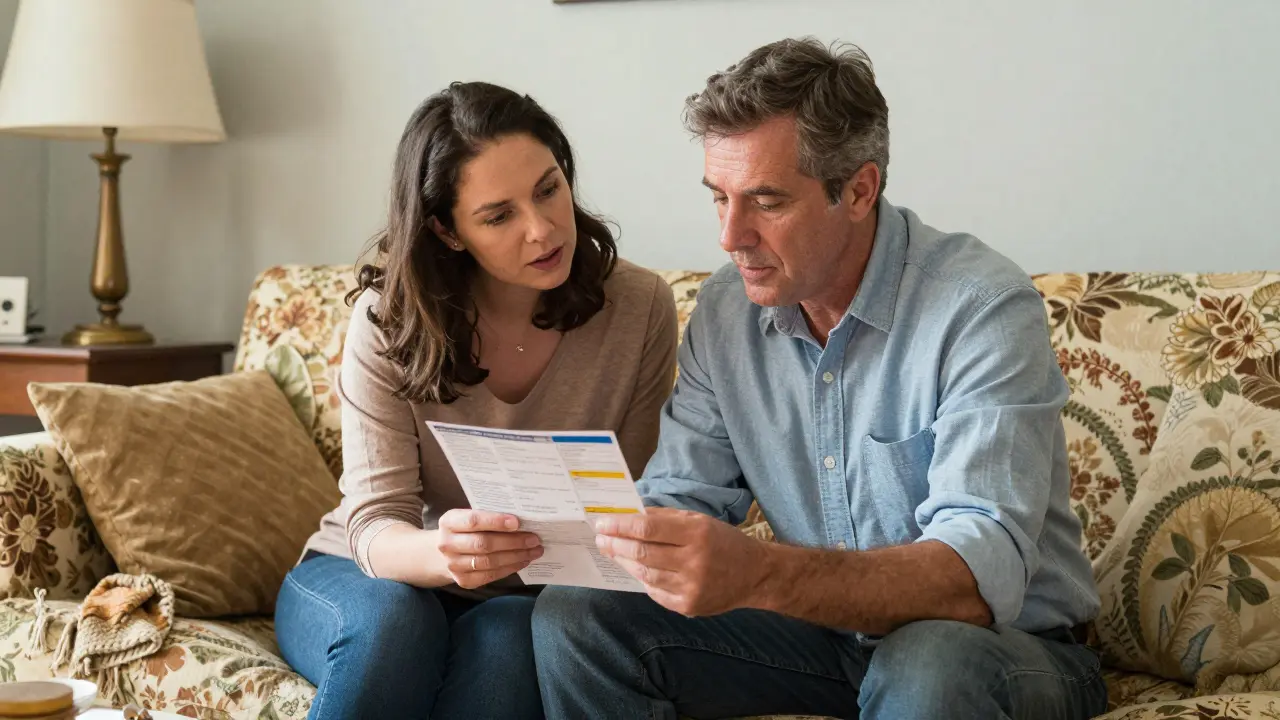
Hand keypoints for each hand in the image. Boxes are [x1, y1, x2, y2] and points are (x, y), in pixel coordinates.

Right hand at [436, 509, 542, 589]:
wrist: (441, 555)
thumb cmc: (463, 531)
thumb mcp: (467, 517)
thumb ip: (488, 517)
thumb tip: (522, 519)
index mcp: (449, 522)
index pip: (473, 521)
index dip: (496, 521)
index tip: (517, 522)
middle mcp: (447, 544)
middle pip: (483, 544)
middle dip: (513, 541)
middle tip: (534, 539)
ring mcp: (454, 565)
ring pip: (489, 562)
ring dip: (516, 556)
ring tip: (534, 550)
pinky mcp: (463, 581)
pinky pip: (490, 575)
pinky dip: (510, 568)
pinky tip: (523, 561)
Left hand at [593, 507, 766, 616]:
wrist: (754, 575)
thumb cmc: (723, 542)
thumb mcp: (699, 520)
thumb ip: (665, 517)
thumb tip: (629, 514)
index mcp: (697, 533)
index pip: (648, 528)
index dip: (621, 525)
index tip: (602, 523)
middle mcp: (694, 561)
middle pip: (643, 552)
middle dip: (616, 544)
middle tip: (601, 538)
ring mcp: (691, 587)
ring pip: (645, 573)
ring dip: (625, 562)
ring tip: (613, 552)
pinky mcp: (688, 606)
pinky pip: (655, 591)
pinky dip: (643, 579)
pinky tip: (636, 569)